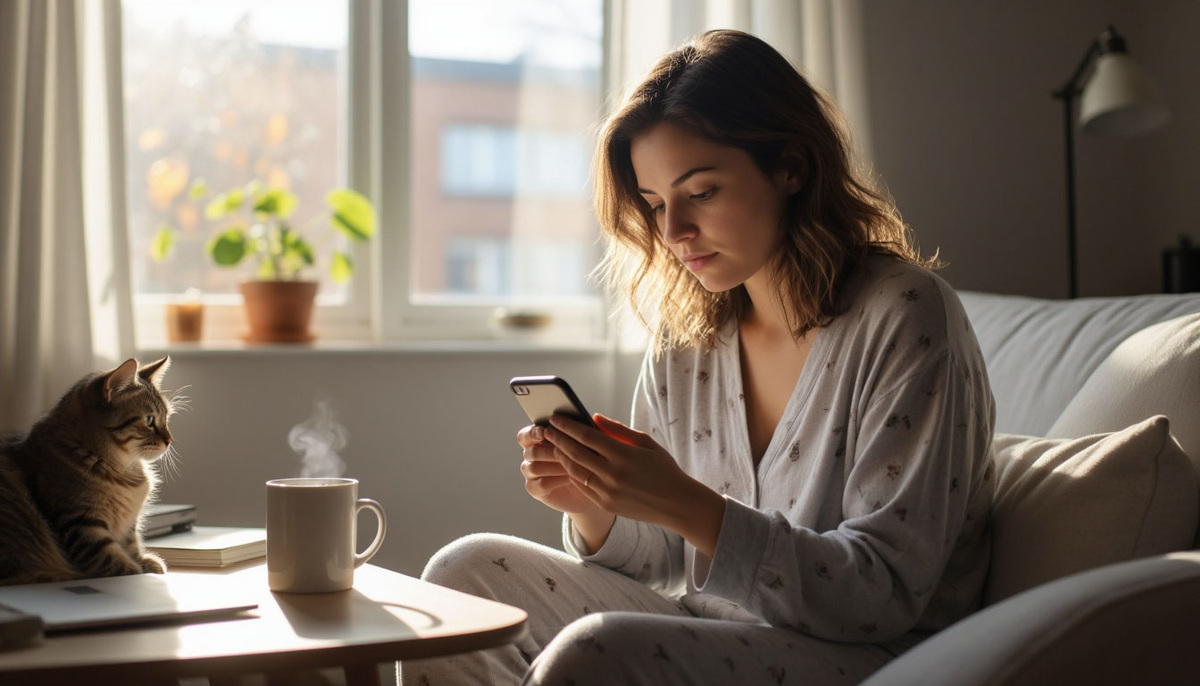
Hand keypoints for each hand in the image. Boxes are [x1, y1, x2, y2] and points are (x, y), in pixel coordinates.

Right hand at [517, 422, 595, 514]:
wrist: (589, 486)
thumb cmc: (585, 459)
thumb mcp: (584, 444)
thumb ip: (580, 431)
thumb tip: (592, 417)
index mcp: (535, 440)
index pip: (525, 435)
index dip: (532, 433)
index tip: (544, 431)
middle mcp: (529, 456)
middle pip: (530, 451)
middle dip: (548, 451)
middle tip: (563, 451)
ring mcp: (530, 474)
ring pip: (534, 467)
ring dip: (554, 465)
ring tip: (573, 465)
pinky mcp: (534, 489)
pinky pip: (541, 484)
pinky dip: (556, 480)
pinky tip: (571, 478)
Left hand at [544, 414, 725, 554]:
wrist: (676, 504)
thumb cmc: (664, 468)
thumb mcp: (646, 443)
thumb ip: (618, 430)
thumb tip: (593, 418)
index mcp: (624, 455)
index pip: (587, 436)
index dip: (568, 426)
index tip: (556, 418)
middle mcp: (613, 473)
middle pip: (576, 452)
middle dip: (558, 439)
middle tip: (546, 429)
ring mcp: (608, 491)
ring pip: (575, 471)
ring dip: (561, 456)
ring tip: (553, 445)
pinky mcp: (606, 504)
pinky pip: (582, 486)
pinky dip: (572, 473)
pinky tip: (566, 463)